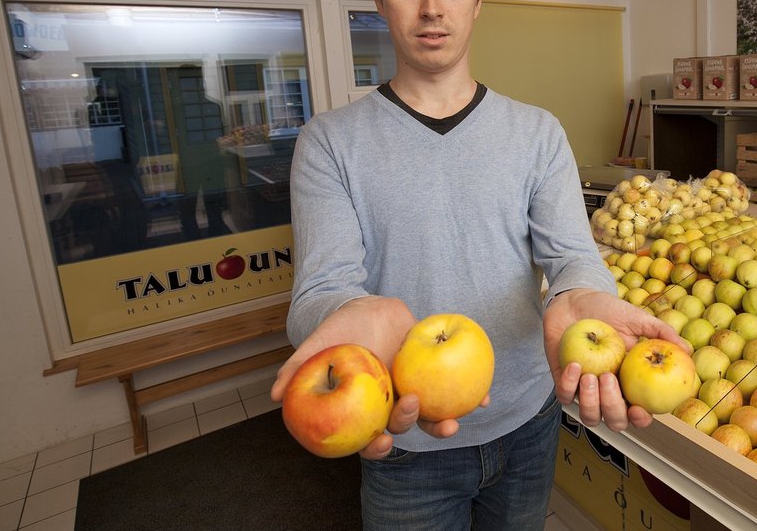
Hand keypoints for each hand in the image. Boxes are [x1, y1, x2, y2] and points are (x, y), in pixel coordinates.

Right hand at [271, 297, 478, 458]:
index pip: (368, 440)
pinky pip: (453, 391)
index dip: (375, 448)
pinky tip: (483, 398)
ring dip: (444, 423)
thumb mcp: (316, 346)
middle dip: (413, 427)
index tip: (382, 443)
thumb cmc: (339, 331)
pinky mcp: (434, 376)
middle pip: (403, 428)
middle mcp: (390, 406)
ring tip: (456, 421)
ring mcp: (414, 391)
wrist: (368, 309)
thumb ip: (296, 368)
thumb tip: (273, 394)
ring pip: (430, 416)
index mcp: (364, 409)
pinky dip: (470, 396)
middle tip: (415, 409)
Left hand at [544, 289, 690, 431]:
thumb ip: (661, 333)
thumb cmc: (608, 310)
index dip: (641, 420)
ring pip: (590, 417)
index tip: (639, 409)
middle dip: (612, 408)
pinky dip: (569, 385)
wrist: (575, 299)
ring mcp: (586, 390)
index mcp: (632, 383)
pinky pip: (565, 397)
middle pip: (615, 421)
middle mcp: (610, 392)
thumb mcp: (637, 318)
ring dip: (590, 401)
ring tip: (590, 374)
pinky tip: (574, 364)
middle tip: (609, 378)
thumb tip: (688, 350)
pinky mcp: (564, 382)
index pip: (640, 413)